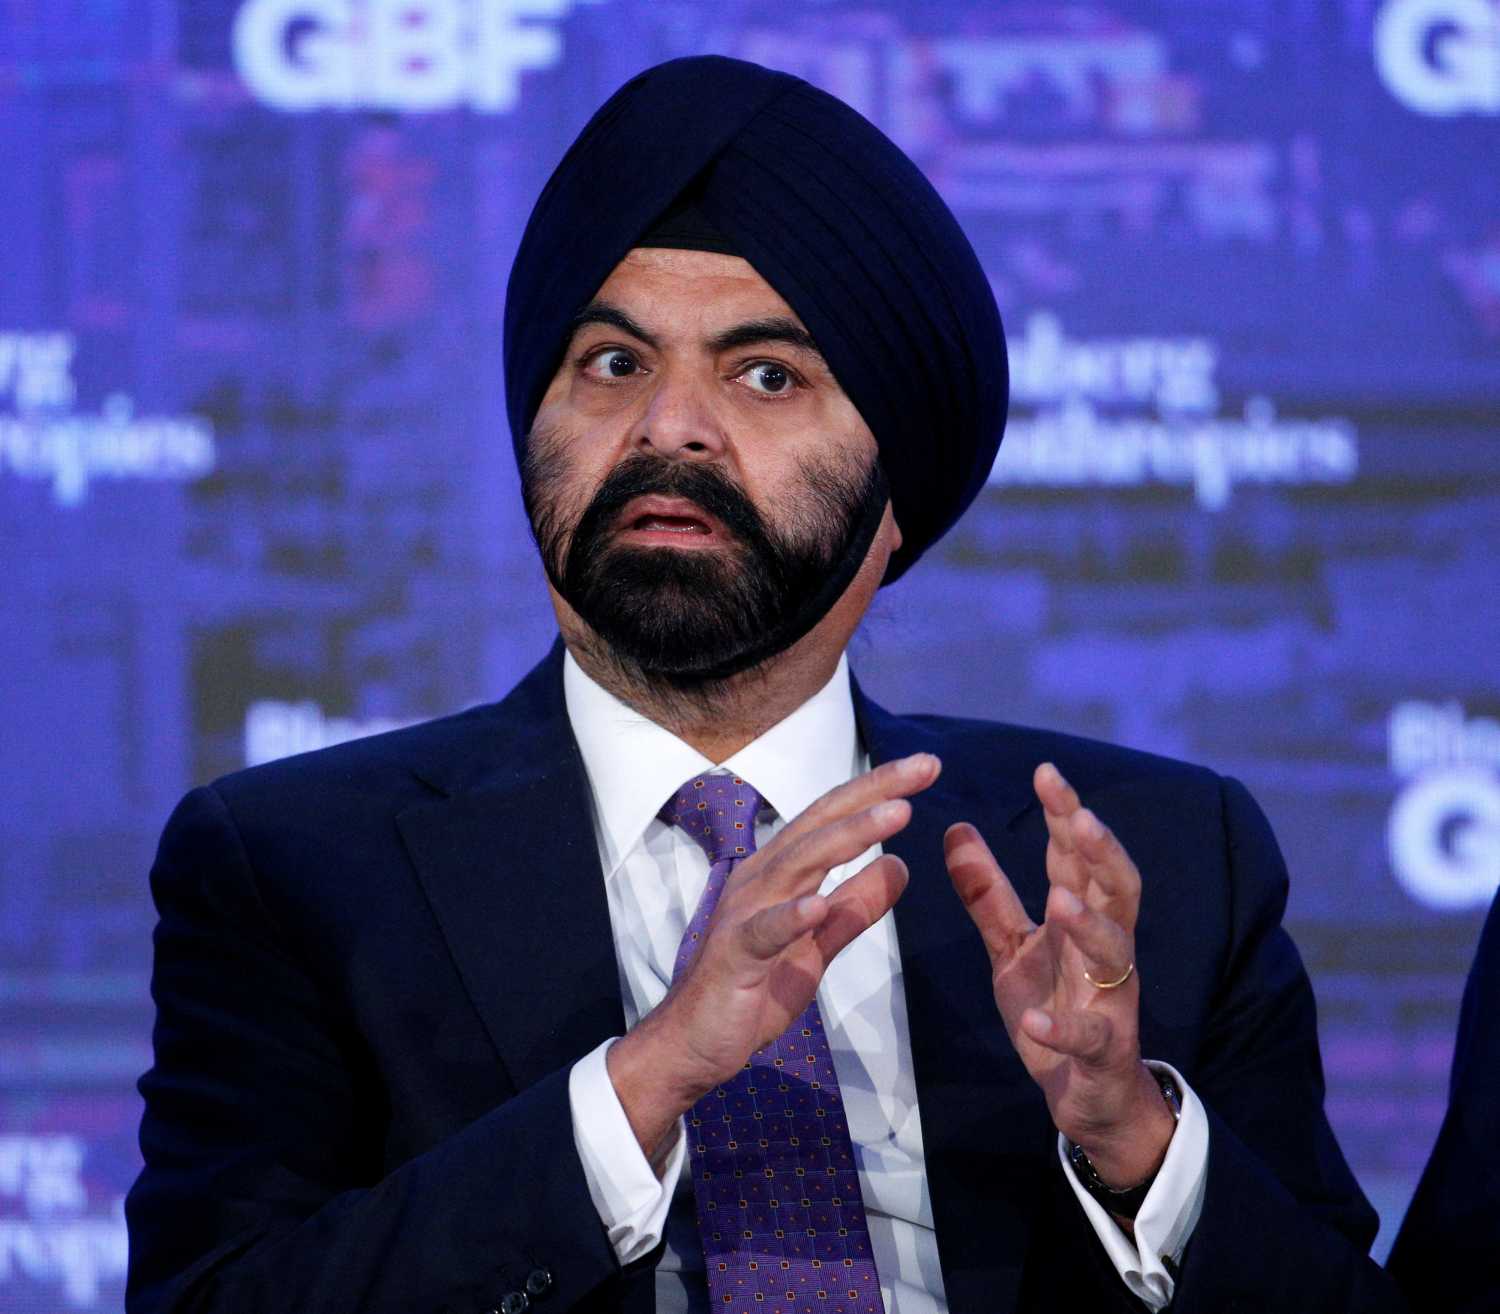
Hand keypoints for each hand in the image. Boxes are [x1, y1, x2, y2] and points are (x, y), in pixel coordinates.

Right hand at [609, 752, 941, 1161]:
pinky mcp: (734, 956)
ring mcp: (745, 914)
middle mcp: (762, 879)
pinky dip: (791, 916)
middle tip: (925, 767)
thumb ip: (855, 907)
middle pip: (821, 824)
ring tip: (894, 814)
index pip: (834, 819)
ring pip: (798, 863)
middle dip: (873, 792)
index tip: (927, 766)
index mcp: (782, 873)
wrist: (692, 1045)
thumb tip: (901, 864)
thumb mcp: (818, 946)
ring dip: (847, 836)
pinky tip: (818, 904)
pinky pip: (764, 932)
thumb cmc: (752, 989)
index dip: (879, 790)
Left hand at [944, 763, 1174, 1189]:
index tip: (1045, 773)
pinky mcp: (1102, 1051)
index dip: (1066, 815)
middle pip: (1116, 888)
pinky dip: (1064, 1030)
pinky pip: (1088, 1038)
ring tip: (1061, 902)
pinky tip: (1036, 1025)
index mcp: (1081, 919)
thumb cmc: (1054, 1009)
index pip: (1078, 857)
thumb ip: (988, 892)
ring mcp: (1109, 999)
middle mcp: (1105, 950)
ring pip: (1116, 952)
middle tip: (1077, 815)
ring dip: (1090, 926)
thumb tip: (956, 826)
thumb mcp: (1011, 947)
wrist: (1088, 1098)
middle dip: (1100, 850)